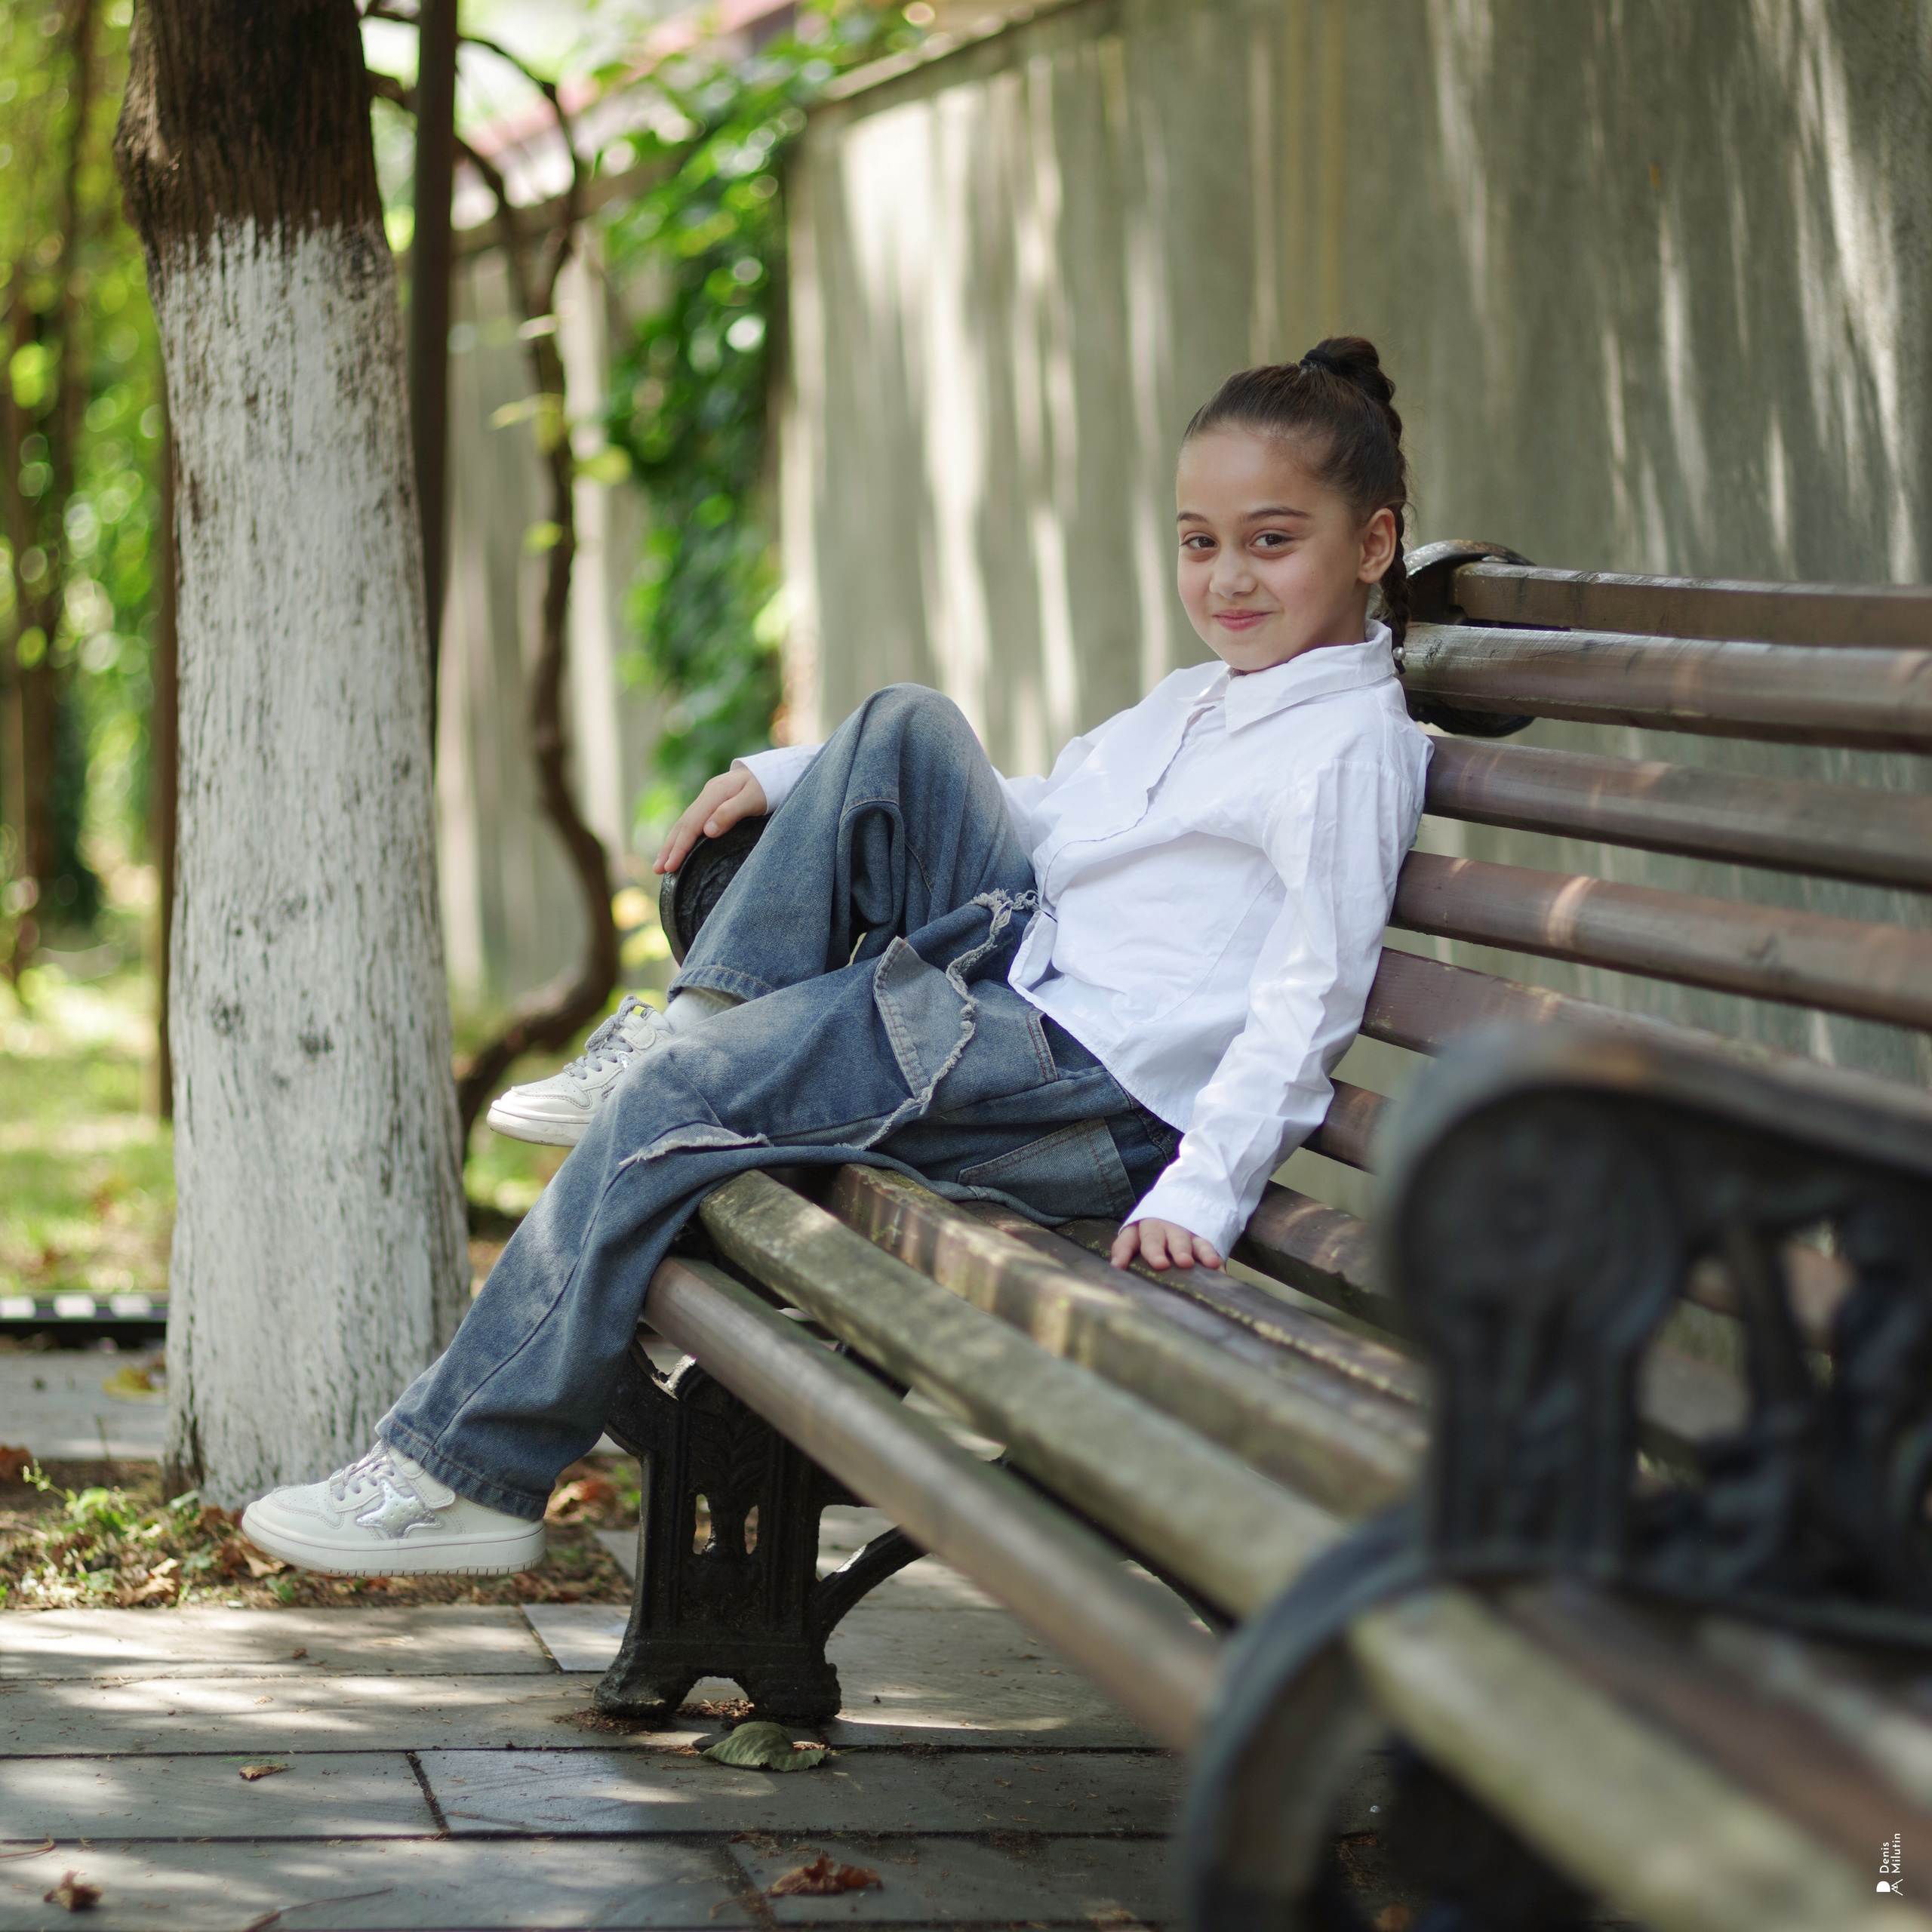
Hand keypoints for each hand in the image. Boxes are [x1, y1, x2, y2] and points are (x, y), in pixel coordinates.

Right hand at [653, 766, 768, 875]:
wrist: (775, 770)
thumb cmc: (768, 786)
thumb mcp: (754, 798)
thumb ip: (731, 812)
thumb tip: (707, 831)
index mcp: (715, 793)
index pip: (691, 824)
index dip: (680, 846)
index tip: (670, 866)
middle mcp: (708, 795)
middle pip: (683, 824)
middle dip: (669, 848)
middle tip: (657, 870)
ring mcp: (709, 798)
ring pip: (685, 823)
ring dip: (672, 844)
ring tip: (662, 865)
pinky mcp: (713, 803)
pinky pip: (693, 822)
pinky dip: (683, 837)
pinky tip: (679, 848)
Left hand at [1111, 1219, 1223, 1271]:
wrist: (1179, 1207)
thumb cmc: (1152, 1237)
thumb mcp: (1135, 1240)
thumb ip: (1125, 1253)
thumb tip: (1116, 1269)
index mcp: (1137, 1231)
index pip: (1126, 1240)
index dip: (1122, 1252)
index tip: (1118, 1266)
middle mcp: (1157, 1229)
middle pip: (1153, 1237)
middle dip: (1155, 1251)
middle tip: (1160, 1265)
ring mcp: (1179, 1232)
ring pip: (1180, 1239)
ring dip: (1183, 1251)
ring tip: (1186, 1263)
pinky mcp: (1199, 1237)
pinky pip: (1205, 1245)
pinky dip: (1210, 1256)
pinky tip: (1215, 1268)